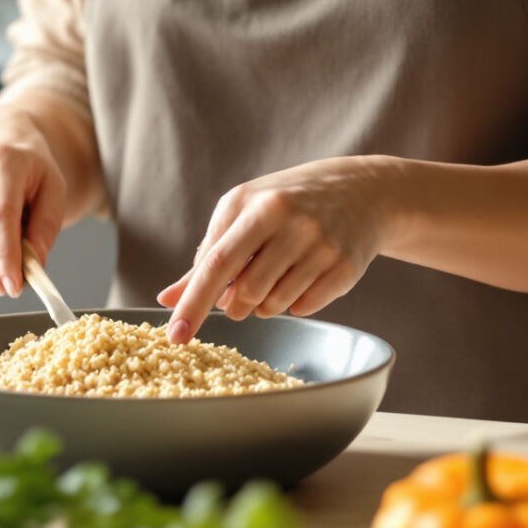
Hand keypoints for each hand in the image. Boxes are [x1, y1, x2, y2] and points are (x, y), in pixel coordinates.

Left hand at [158, 157, 398, 343]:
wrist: (360, 192)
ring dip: (263, 304)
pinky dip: (293, 303)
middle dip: (235, 303)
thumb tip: (168, 300)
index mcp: (258, 206)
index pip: (217, 263)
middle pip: (246, 292)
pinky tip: (300, 278)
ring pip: (274, 305)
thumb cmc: (286, 202)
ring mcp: (322, 246)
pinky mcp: (345, 268)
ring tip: (273, 278)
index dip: (193, 302)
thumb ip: (207, 256)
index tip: (175, 336)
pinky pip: (303, 308)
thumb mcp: (243, 212)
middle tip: (241, 290)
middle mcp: (292, 223)